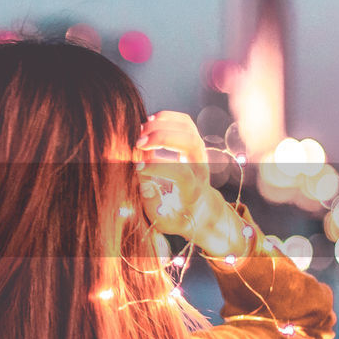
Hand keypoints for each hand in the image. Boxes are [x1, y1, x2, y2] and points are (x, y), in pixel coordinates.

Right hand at [135, 111, 247, 257]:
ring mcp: (199, 152)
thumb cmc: (178, 217)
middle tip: (137, 143)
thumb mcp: (165, 221)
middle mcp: (200, 167)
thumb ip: (151, 202)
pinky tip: (148, 123)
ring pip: (187, 127)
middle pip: (189, 142)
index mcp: (194, 190)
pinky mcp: (194, 142)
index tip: (136, 166)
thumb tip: (139, 177)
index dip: (158, 166)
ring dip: (163, 124)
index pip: (181, 172)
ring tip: (140, 130)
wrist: (201, 210)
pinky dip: (166, 117)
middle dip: (162, 138)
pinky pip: (184, 122)